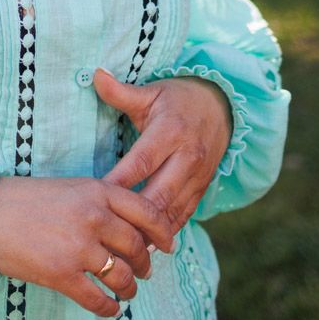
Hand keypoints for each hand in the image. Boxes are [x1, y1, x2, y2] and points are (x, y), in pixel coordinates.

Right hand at [0, 175, 177, 316]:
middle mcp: (94, 217)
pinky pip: (97, 299)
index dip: (164, 232)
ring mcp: (79, 247)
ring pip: (122, 275)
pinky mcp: (62, 274)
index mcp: (97, 191)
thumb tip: (130, 230)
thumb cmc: (25, 200)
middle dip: (145, 264)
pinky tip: (110, 308)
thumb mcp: (70, 189)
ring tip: (127, 291)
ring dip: (129, 288)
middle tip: (145, 272)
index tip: (170, 245)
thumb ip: (100, 203)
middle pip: (138, 247)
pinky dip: (108, 308)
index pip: (146, 212)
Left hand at [95, 68, 231, 234]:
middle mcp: (187, 158)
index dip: (120, 181)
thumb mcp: (151, 92)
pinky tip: (144, 245)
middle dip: (134, 215)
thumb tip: (96, 74)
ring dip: (148, 230)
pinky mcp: (202, 190)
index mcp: (171, 132)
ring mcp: (197, 177)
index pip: (142, 162)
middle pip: (159, 194)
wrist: (222, 108)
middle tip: (106, 230)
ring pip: (172, 212)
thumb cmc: (178, 100)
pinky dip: (164, 232)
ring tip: (122, 245)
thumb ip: (122, 92)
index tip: (96, 194)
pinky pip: (183, 216)